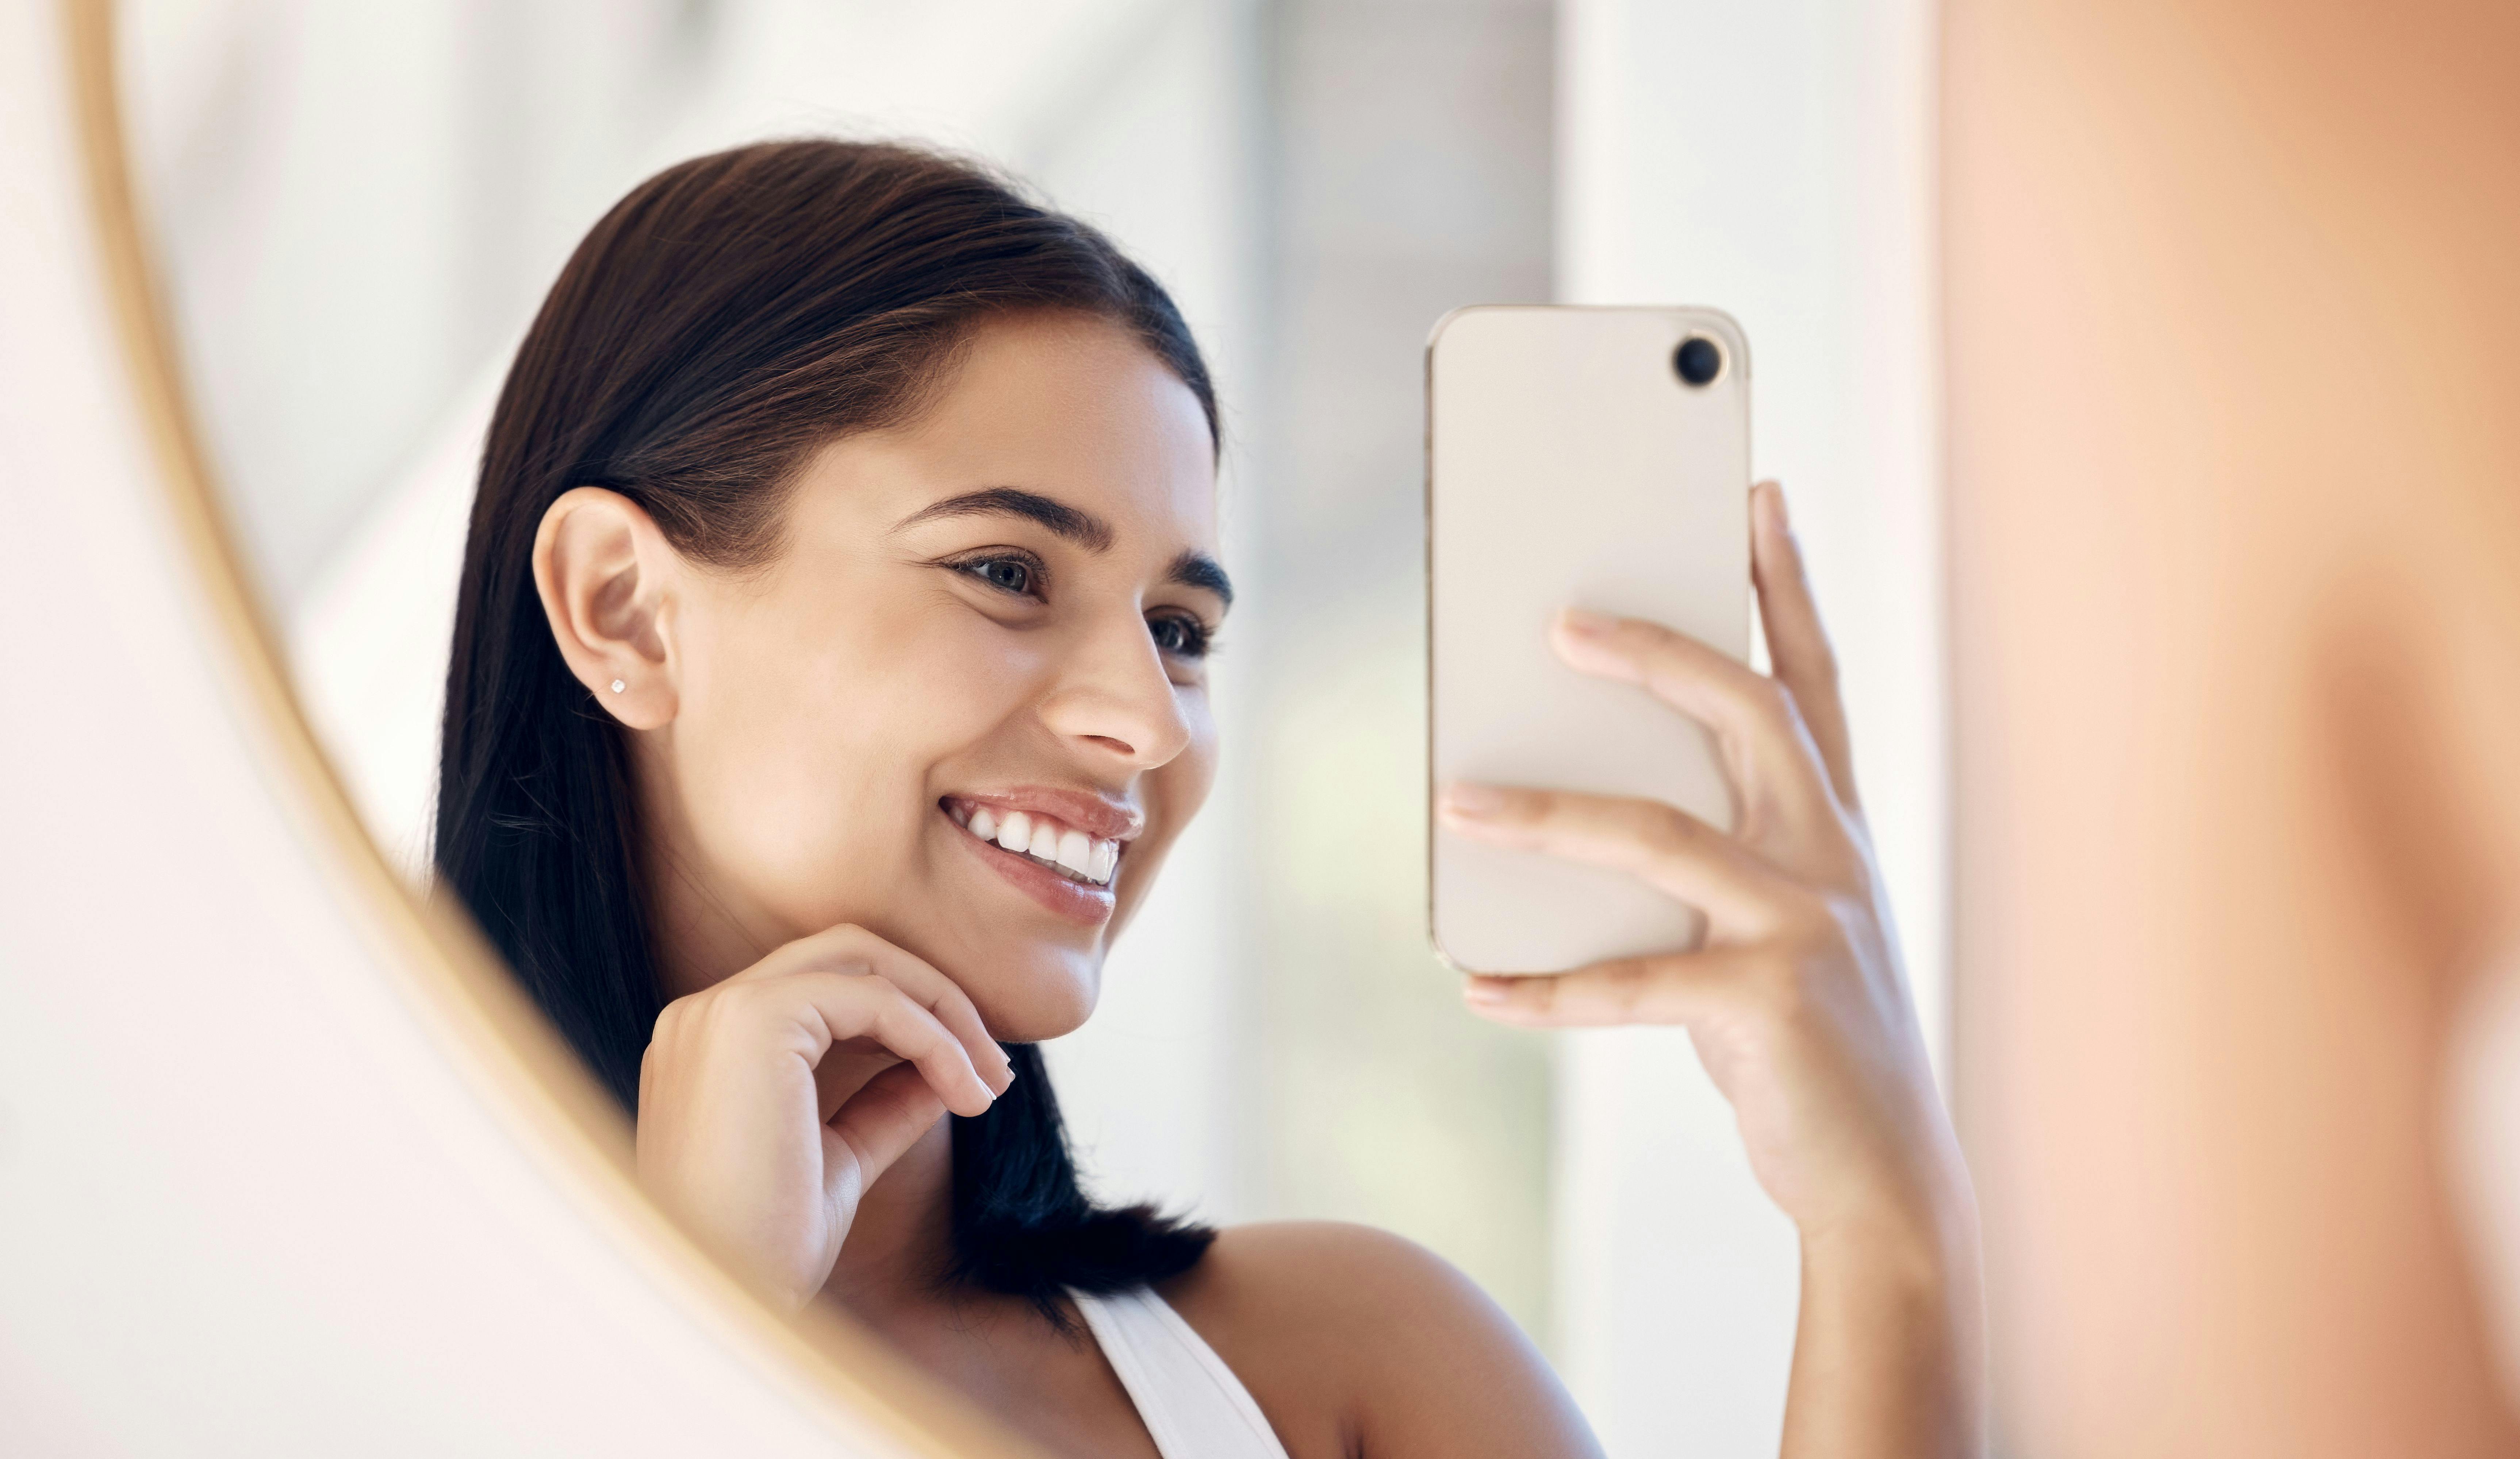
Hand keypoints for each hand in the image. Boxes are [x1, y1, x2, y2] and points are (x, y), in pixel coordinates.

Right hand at [634, 923, 1015, 1310]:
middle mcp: (702, 1015)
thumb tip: (945, 1069)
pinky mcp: (753, 1020)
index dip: (907, 1015)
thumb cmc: (767, 1252)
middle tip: (993, 1064)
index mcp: (708, 1046)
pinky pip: (876, 1001)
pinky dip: (935, 1039)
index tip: (970, 1074)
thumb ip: (883, 1103)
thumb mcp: (839, 1160)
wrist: (726, 1307)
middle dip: (931, 996)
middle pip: (844, 953)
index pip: (823, 987)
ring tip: (990, 1081)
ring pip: (863, 963)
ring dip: (943, 1013)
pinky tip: (967, 1093)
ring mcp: (720, 1011)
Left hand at [1437, 481, 1966, 1245]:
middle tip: (1564, 617)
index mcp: (1832, 829)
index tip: (1758, 497)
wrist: (1887, 1177)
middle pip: (1747, 713)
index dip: (1786, 585)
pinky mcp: (1768, 1001)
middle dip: (1662, 649)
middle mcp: (1829, 857)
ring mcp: (1805, 924)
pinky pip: (1632, 981)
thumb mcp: (1774, 927)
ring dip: (1549, 814)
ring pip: (1662, 836)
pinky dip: (1548, 987)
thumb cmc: (1811, 1038)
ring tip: (1458, 799)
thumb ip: (1710, 860)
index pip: (1809, 681)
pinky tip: (1481, 987)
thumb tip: (1585, 812)